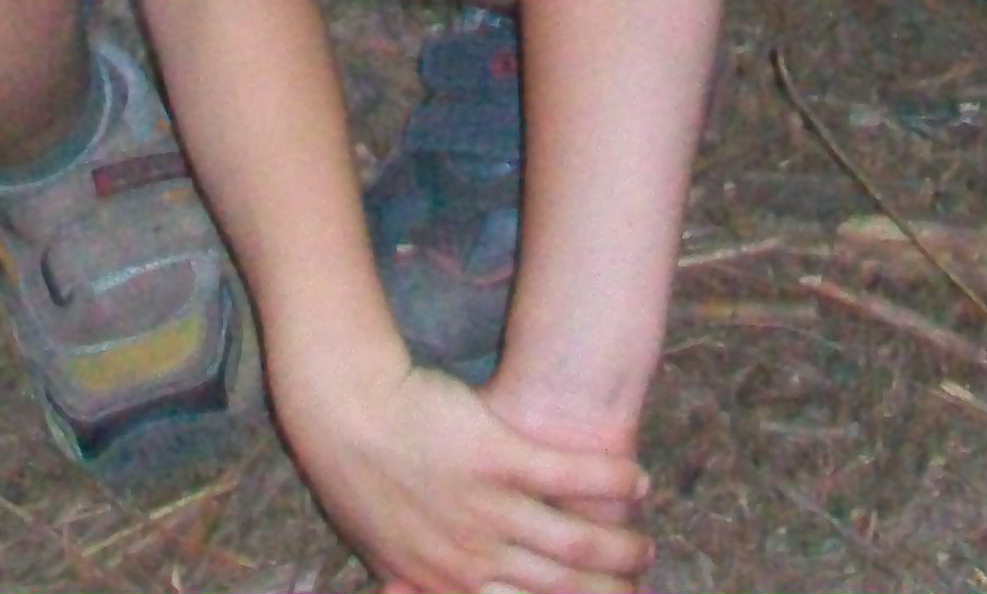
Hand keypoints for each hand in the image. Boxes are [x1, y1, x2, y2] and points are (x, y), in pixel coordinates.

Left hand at [286, 357, 649, 593]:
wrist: (343, 410)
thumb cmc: (360, 478)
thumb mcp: (384, 551)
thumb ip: (420, 587)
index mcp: (448, 586)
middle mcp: (473, 559)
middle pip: (564, 589)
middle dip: (609, 592)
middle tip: (638, 585)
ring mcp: (487, 509)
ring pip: (577, 540)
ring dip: (621, 546)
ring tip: (643, 545)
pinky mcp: (498, 455)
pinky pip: (570, 476)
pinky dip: (611, 481)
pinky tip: (637, 481)